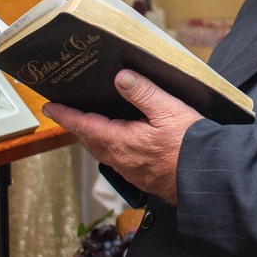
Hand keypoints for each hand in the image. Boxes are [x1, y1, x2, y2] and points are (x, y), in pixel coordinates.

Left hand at [43, 70, 202, 204]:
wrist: (207, 179)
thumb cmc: (190, 145)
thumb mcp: (168, 110)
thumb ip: (143, 92)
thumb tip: (120, 77)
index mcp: (121, 141)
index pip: (84, 125)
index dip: (65, 115)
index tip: (50, 107)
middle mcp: (121, 159)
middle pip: (90, 141)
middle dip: (78, 126)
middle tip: (68, 113)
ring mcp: (131, 171)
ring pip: (103, 152)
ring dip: (93, 138)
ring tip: (92, 125)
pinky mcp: (143, 178)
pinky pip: (117, 160)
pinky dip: (111, 147)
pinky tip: (122, 142)